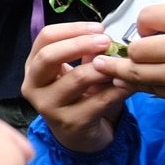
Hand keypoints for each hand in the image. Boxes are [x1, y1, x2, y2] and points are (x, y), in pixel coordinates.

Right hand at [23, 22, 133, 153]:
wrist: (80, 136)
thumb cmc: (78, 98)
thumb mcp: (77, 71)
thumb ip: (86, 54)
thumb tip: (105, 37)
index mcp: (33, 67)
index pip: (45, 38)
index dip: (72, 29)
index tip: (98, 28)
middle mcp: (33, 86)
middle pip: (49, 56)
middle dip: (80, 44)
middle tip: (106, 40)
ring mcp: (49, 107)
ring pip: (76, 78)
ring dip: (103, 68)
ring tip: (122, 63)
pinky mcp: (71, 123)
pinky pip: (98, 101)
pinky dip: (118, 90)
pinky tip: (130, 84)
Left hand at [92, 3, 164, 113]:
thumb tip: (147, 32)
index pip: (145, 18)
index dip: (144, 25)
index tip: (151, 31)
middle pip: (135, 49)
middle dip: (132, 50)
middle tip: (129, 52)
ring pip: (137, 74)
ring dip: (124, 71)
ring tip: (106, 69)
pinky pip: (153, 91)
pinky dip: (144, 86)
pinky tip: (137, 83)